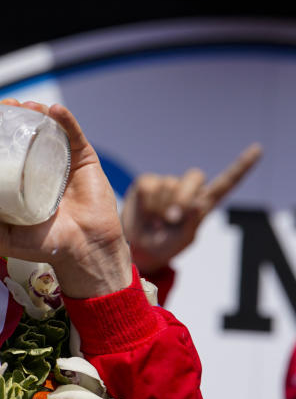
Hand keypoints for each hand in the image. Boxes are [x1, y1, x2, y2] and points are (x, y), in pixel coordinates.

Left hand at [0, 101, 131, 298]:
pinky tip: (54, 110)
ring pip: (44, 127)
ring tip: (22, 105)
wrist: (84, 249)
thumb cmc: (42, 245)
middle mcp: (33, 164)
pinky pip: (73, 134)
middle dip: (8, 114)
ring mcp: (58, 159)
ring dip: (33, 110)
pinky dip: (65, 119)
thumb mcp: (4, 239)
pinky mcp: (82, 158)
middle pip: (18, 131)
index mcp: (12, 178)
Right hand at [122, 143, 261, 273]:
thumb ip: (193, 223)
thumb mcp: (184, 240)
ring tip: (157, 222)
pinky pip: (149, 186)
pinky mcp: (147, 183)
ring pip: (169, 184)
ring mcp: (167, 184)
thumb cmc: (167, 246)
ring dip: (161, 207)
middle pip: (195, 176)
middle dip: (183, 196)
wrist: (140, 249)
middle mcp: (188, 190)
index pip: (227, 181)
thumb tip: (196, 203)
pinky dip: (147, 203)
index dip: (242, 165)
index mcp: (205, 203)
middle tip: (173, 218)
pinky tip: (147, 214)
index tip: (257, 149)